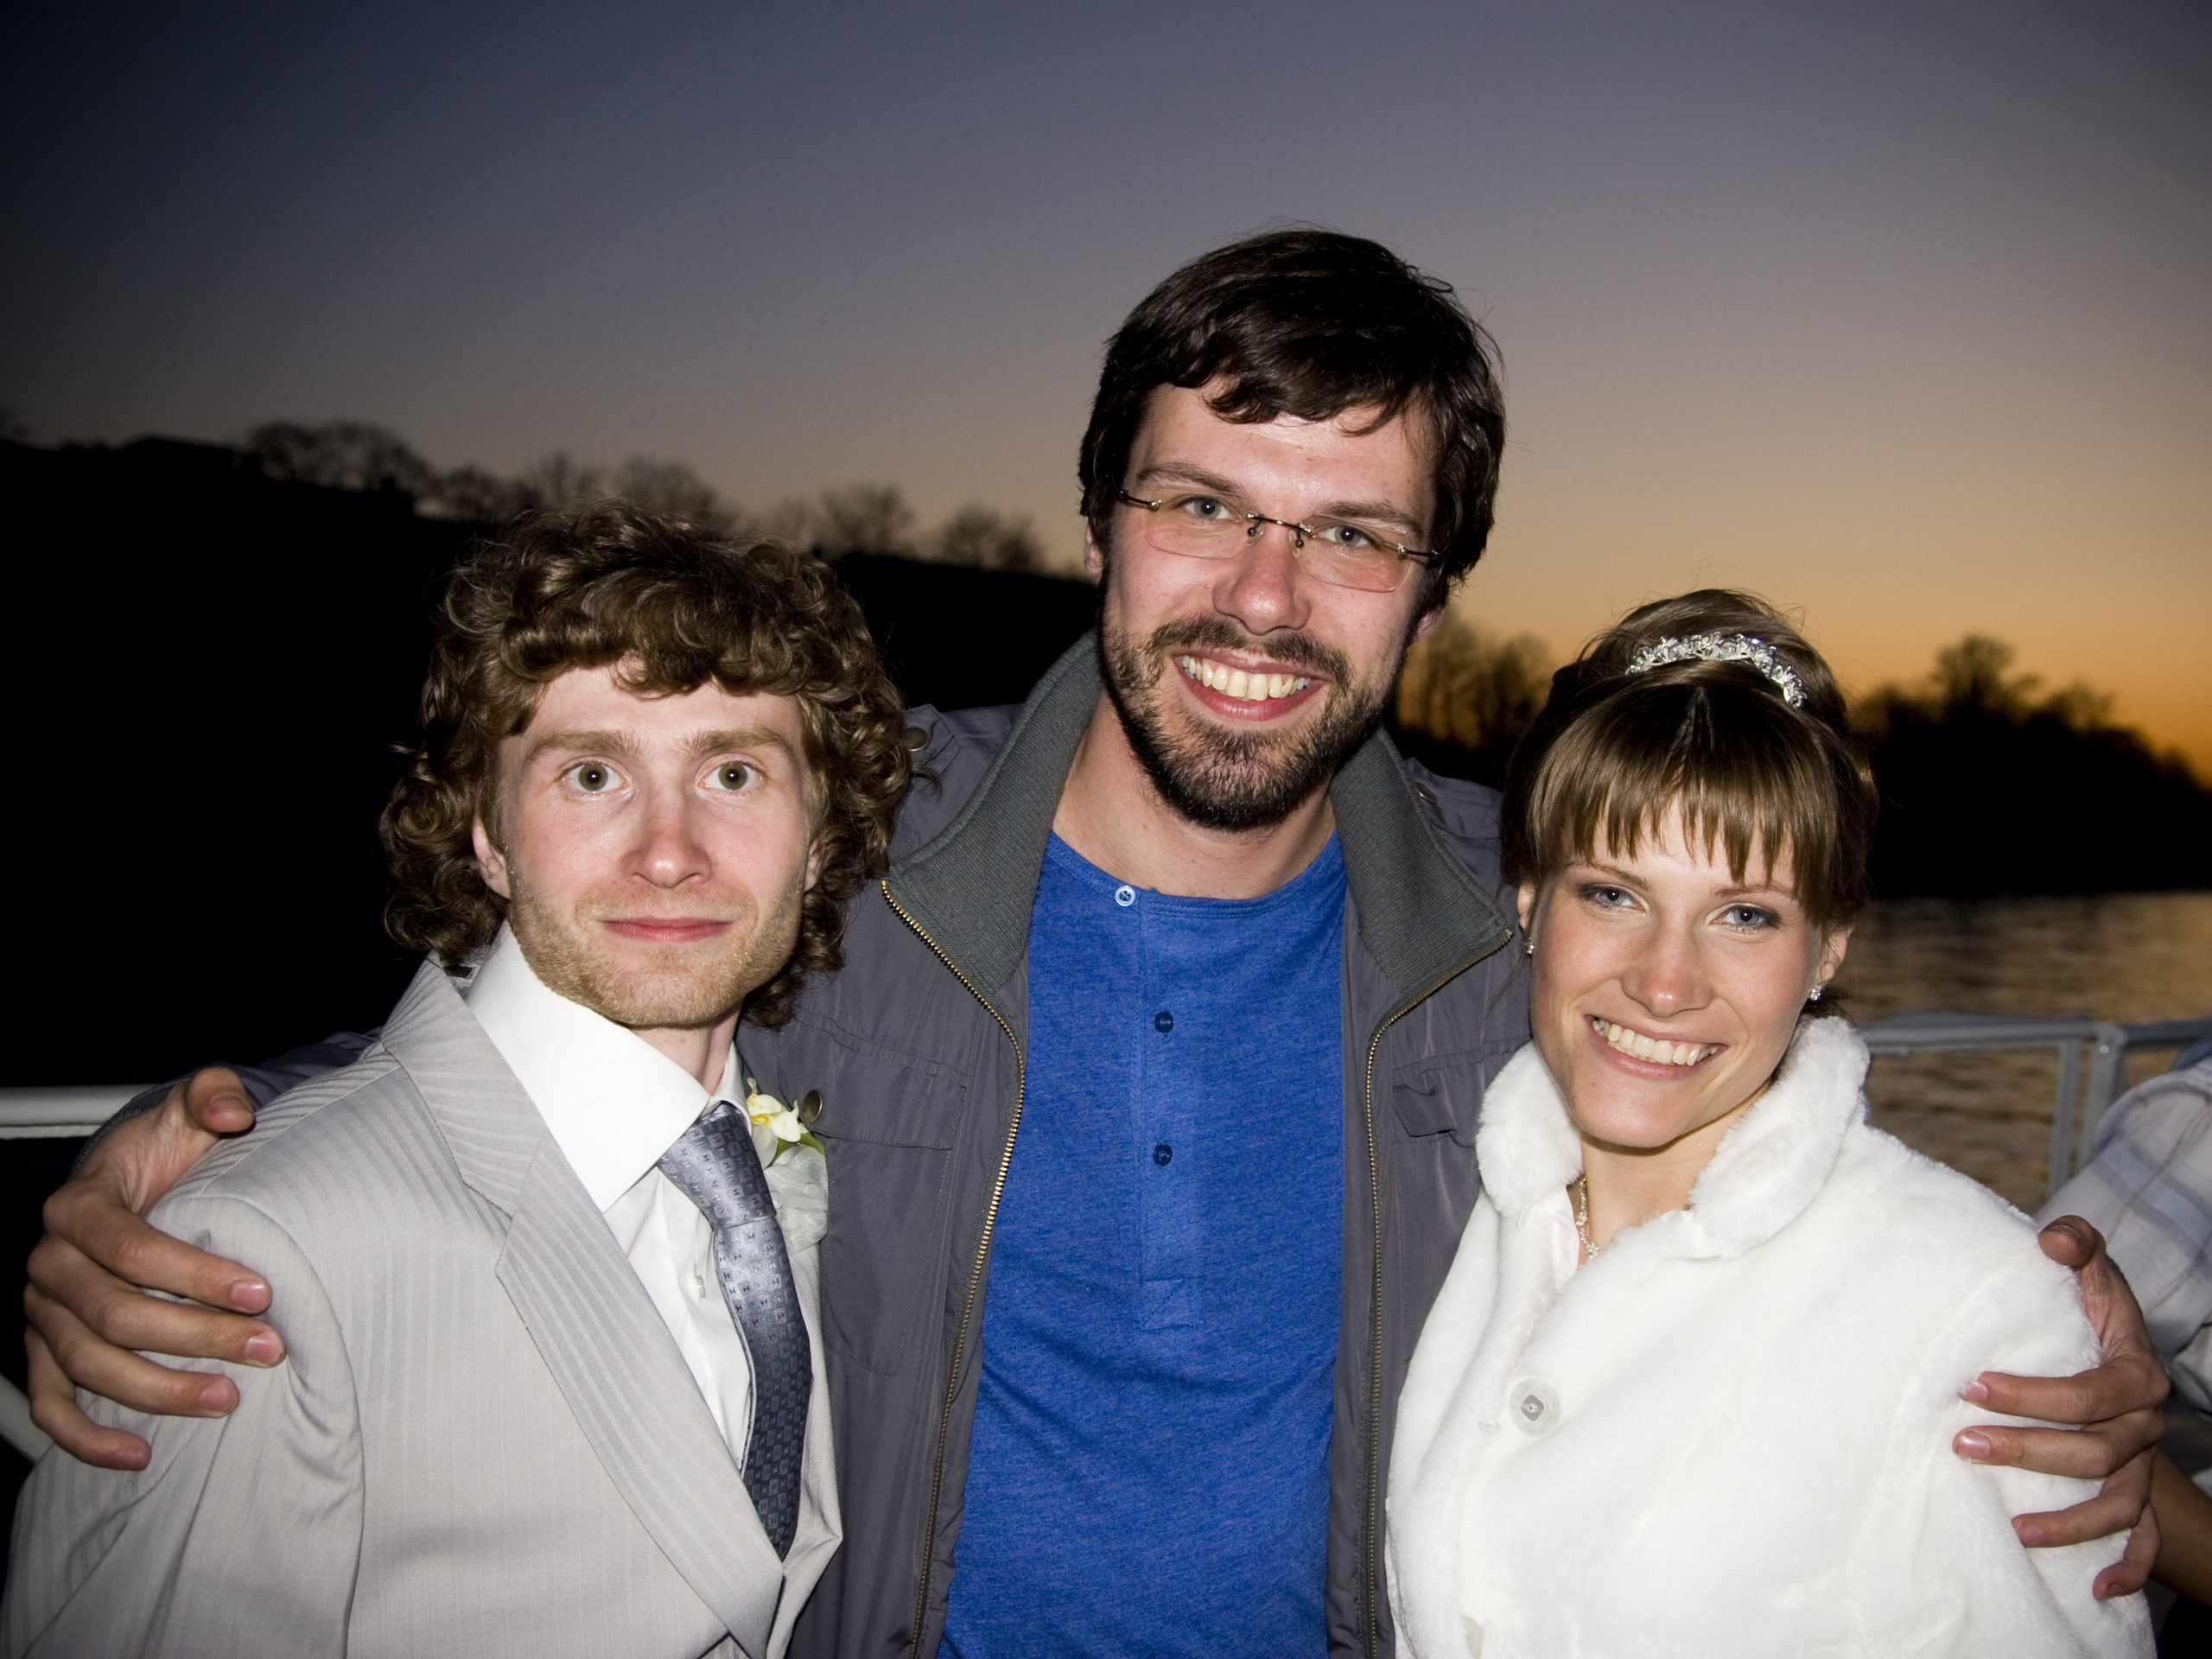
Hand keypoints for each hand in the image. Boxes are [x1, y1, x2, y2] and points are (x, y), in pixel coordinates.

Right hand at [24, 1068, 280, 1468]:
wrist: (133, 1184)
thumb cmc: (166, 1154)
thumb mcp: (189, 1110)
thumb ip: (213, 1095)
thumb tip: (232, 1112)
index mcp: (78, 1208)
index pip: (131, 1248)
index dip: (195, 1274)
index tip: (261, 1290)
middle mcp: (49, 1265)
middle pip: (114, 1315)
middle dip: (195, 1336)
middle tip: (266, 1348)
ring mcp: (42, 1315)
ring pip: (89, 1366)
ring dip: (158, 1391)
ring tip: (228, 1398)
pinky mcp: (45, 1353)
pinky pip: (51, 1406)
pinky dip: (87, 1438)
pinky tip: (140, 1455)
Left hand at [1952, 1215, 2167, 1596]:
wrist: (2117, 1356)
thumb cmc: (2088, 1313)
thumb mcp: (2088, 1274)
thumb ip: (2076, 1246)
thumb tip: (2052, 1238)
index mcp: (2134, 1374)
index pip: (2089, 1394)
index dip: (2033, 1394)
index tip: (1971, 1385)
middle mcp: (2142, 1427)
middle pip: (2093, 1454)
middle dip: (2027, 1452)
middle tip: (1961, 1445)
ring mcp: (2141, 1467)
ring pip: (2114, 1505)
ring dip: (2066, 1521)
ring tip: (2011, 1524)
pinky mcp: (2137, 1498)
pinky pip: (2143, 1542)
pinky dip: (2127, 1567)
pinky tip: (2097, 1587)